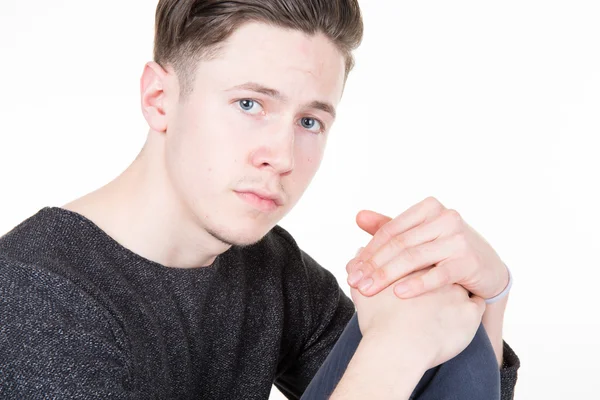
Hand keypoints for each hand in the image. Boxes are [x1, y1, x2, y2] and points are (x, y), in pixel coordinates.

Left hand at [347, 196, 508, 299]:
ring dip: (387, 276)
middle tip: (354, 282)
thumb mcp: (420, 235)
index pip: (390, 230)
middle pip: (399, 244)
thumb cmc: (447, 249)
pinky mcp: (469, 261)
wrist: (488, 268)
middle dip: (373, 265)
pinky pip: (437, 275)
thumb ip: (390, 226)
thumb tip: (358, 216)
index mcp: (429, 208)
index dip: (369, 250)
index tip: (352, 269)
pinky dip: (416, 284)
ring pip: (413, 258)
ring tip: (368, 291)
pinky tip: (397, 294)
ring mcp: (459, 239)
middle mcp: (445, 218)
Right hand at [351, 267, 486, 369]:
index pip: (421, 255)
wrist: (399, 347)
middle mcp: (438, 271)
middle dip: (437, 273)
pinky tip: (461, 317)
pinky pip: (476, 306)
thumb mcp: (363, 292)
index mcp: (415, 264)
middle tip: (429, 289)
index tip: (411, 275)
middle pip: (442, 265)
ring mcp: (457, 291)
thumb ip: (362, 268)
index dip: (416, 265)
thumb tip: (359, 253)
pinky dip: (469, 310)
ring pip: (461, 284)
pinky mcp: (470, 313)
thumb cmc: (378, 321)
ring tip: (445, 303)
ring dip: (456, 289)